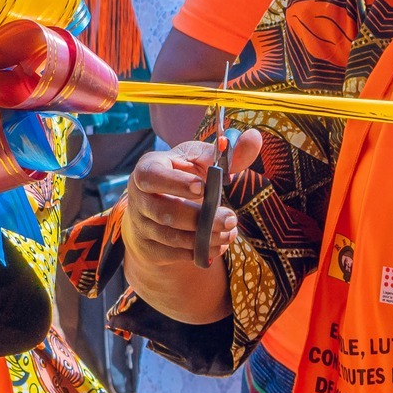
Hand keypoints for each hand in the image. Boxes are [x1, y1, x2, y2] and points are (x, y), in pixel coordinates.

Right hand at [121, 135, 255, 272]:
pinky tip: (219, 245)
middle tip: (231, 219)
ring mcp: (141, 225)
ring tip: (230, 233)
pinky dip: (200, 252)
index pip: (151, 176)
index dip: (175, 184)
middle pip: (164, 213)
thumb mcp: (201, 161)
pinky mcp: (149, 247)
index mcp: (147, 169)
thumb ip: (228, 153)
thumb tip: (254, 137)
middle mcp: (138, 198)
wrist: (160, 207)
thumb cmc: (184, 177)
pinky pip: (174, 255)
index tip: (203, 188)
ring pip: (171, 237)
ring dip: (205, 238)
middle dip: (201, 219)